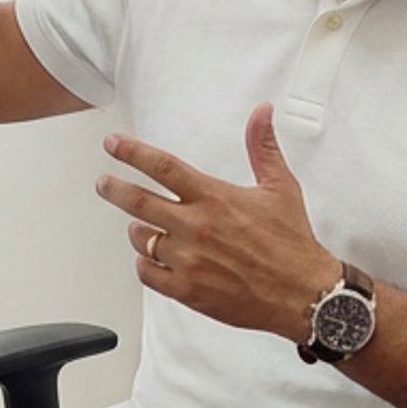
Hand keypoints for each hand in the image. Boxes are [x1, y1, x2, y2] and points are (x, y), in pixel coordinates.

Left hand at [96, 105, 336, 340]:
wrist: (302, 295)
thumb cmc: (291, 243)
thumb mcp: (280, 187)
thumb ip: (262, 147)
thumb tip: (262, 112)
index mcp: (214, 198)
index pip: (162, 167)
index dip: (132, 152)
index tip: (113, 144)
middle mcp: (195, 226)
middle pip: (137, 201)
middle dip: (114, 189)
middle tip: (104, 183)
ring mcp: (188, 260)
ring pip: (141, 239)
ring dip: (137, 230)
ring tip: (144, 228)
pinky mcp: (187, 290)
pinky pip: (148, 273)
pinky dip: (145, 264)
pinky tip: (154, 260)